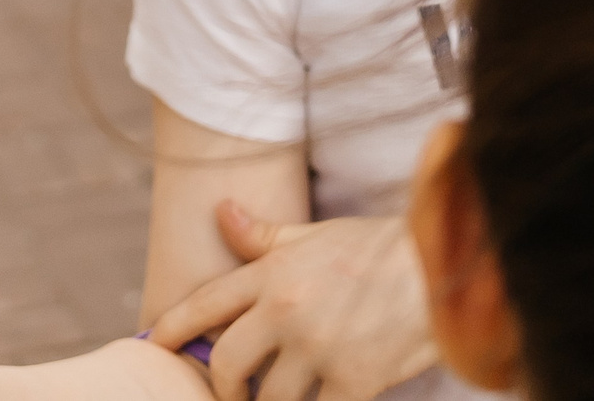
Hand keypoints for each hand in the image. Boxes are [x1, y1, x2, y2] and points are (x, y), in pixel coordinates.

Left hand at [147, 205, 433, 400]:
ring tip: (282, 398)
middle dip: (224, 388)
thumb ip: (263, 237)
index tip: (153, 345)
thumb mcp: (313, 235)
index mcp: (271, 273)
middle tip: (234, 394)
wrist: (440, 266)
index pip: (204, 304)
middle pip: (228, 363)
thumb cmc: (376, 249)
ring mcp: (319, 347)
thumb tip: (221, 211)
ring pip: (271, 398)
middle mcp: (286, 310)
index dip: (172, 328)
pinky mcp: (356, 379)